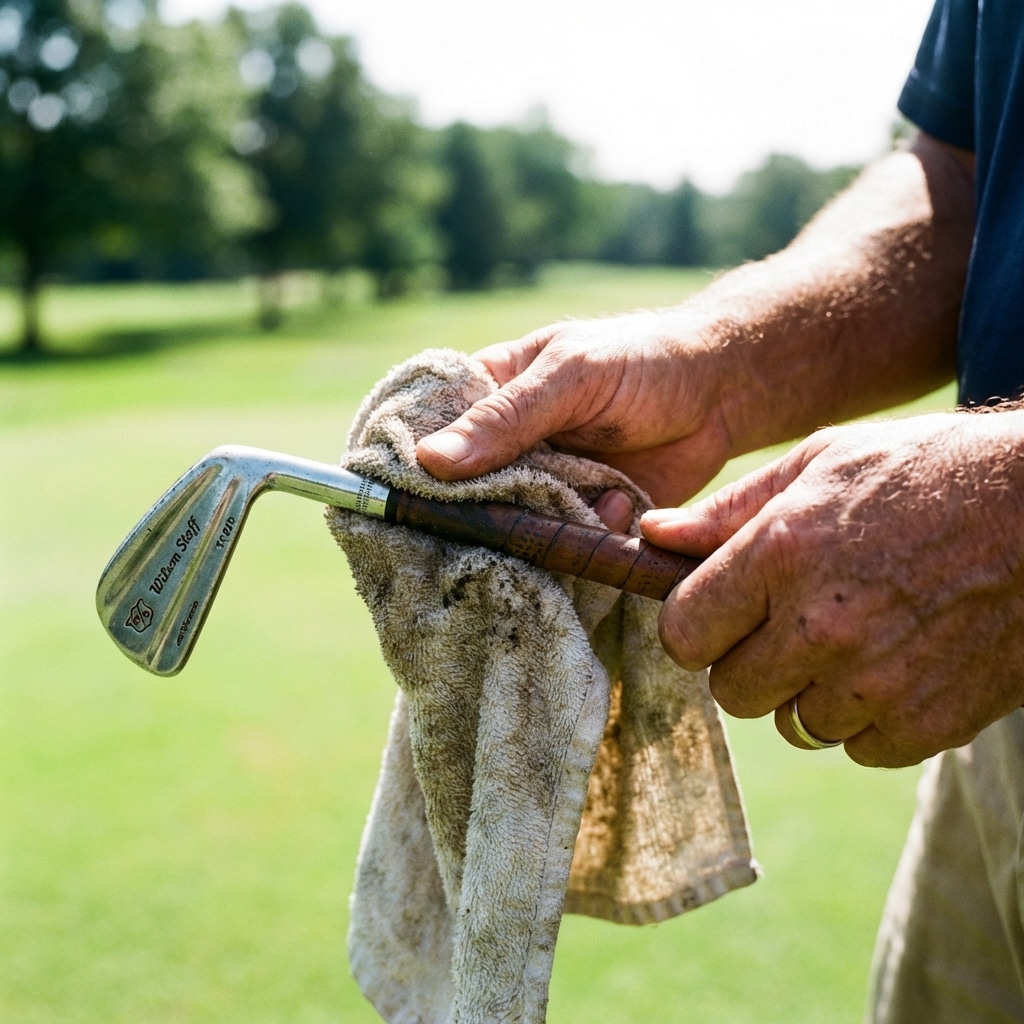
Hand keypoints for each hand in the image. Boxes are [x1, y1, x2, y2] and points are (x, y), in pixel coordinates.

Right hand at [415, 313, 735, 505]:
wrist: (721, 394)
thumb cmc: (640, 362)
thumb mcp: (570, 377)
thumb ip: (506, 418)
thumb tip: (430, 461)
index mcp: (490, 396)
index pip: (429, 435)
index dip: (413, 467)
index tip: (404, 498)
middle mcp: (507, 448)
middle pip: (464, 494)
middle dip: (479, 511)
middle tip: (514, 508)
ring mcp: (542, 486)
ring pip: (510, 526)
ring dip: (539, 525)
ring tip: (586, 495)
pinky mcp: (579, 519)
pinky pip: (559, 545)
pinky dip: (584, 535)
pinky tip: (619, 503)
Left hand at [641, 411, 1023, 767]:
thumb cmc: (927, 472)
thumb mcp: (820, 463)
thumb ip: (727, 511)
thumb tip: (652, 536)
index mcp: (781, 554)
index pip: (683, 634)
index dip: (695, 625)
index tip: (719, 612)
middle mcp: (820, 627)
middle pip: (730, 691)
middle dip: (748, 660)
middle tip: (788, 622)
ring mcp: (876, 683)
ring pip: (793, 724)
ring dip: (808, 691)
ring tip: (853, 637)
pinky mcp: (927, 724)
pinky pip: (858, 748)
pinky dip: (867, 717)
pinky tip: (896, 663)